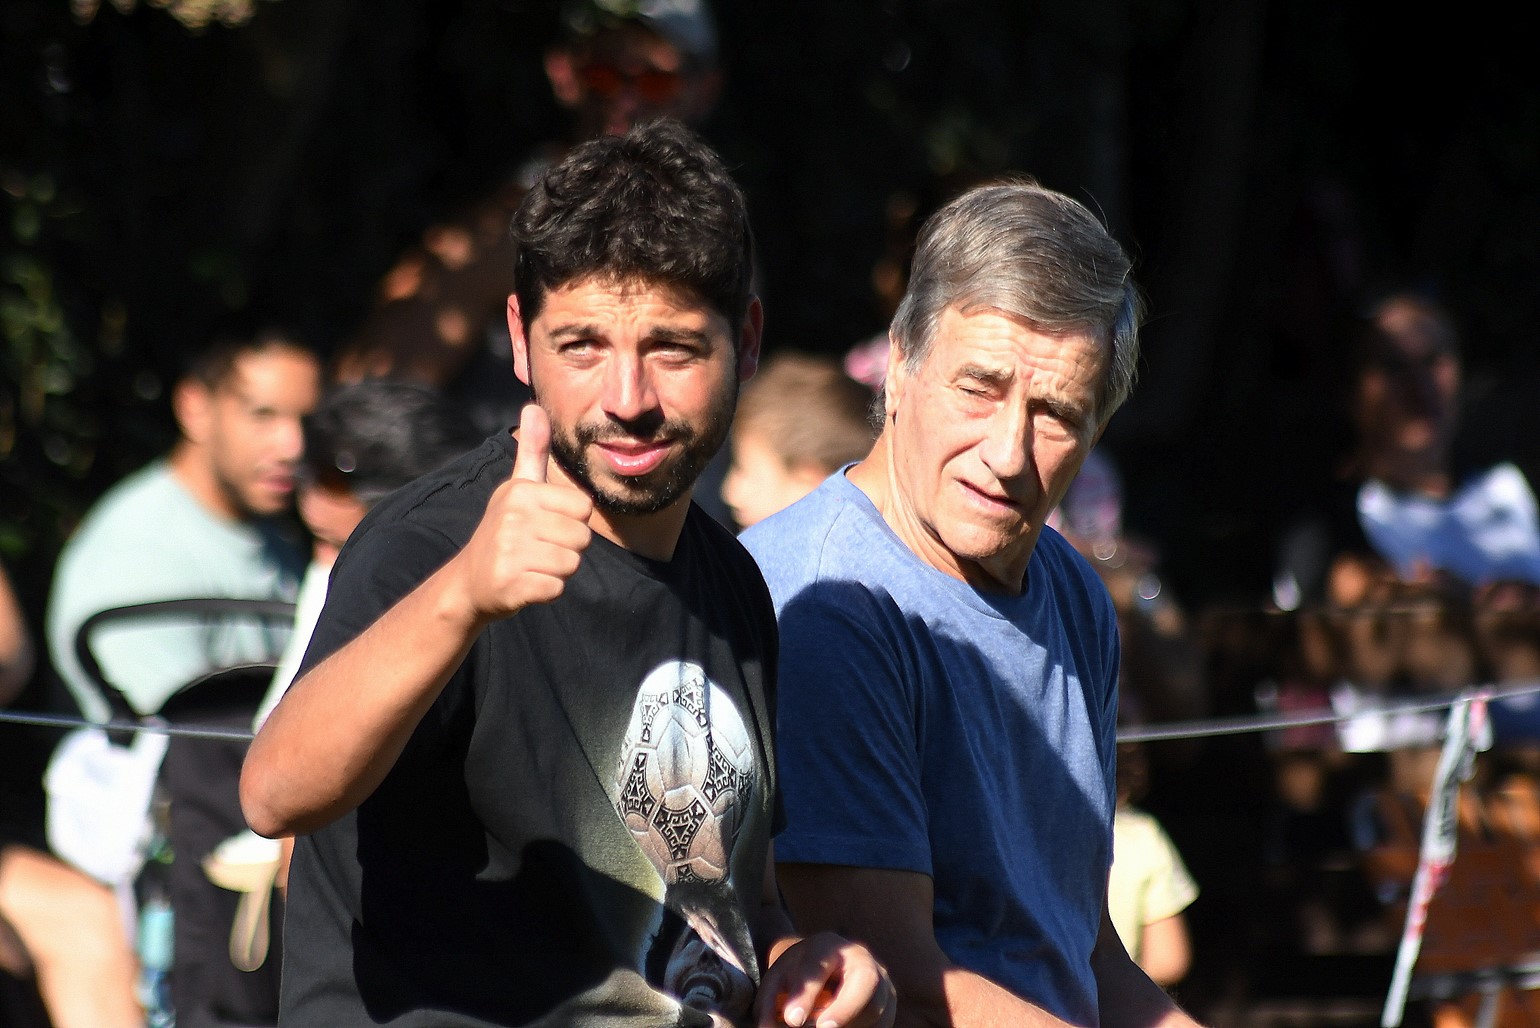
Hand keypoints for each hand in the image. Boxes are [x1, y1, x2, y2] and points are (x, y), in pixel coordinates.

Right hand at [452, 403, 593, 620]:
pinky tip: (526, 583)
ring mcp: (509, 552)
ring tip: (532, 564)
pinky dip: (546, 591)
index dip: (572, 521)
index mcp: (521, 492)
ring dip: (557, 570)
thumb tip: (533, 406)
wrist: (470, 581)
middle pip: (582, 537)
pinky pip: (556, 589)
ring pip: (571, 564)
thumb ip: (533, 450)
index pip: (584, 508)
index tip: (546, 524)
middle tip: (537, 548)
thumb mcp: (517, 488)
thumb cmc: (504, 530)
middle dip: (567, 548)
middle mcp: (513, 518)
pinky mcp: (510, 584)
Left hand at [757, 932, 894, 1027]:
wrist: (827, 969)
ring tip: (824, 1026)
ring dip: (851, 1022)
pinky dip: (859, 1027)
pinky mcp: (889, 1003)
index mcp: (827, 946)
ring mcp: (880, 980)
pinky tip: (842, 1026)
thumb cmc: (800, 975)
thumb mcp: (778, 981)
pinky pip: (881, 1022)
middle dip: (847, 1008)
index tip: (792, 1020)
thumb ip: (769, 1002)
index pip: (818, 966)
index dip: (806, 994)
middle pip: (865, 980)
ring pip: (877, 1007)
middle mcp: (860, 958)